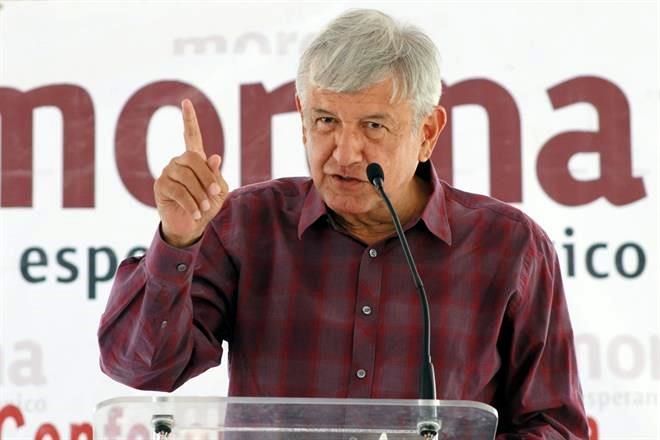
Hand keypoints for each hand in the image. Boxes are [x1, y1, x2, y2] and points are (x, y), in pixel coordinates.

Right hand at [154, 99, 228, 247]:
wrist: (191, 227)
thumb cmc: (207, 207)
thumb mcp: (219, 192)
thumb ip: (217, 176)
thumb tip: (215, 156)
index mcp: (194, 159)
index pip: (191, 136)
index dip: (189, 120)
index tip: (186, 102)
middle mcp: (178, 162)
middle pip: (194, 159)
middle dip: (207, 178)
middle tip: (215, 195)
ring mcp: (167, 172)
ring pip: (186, 177)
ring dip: (200, 195)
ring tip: (205, 208)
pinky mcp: (160, 186)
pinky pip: (178, 191)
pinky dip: (191, 204)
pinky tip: (196, 214)